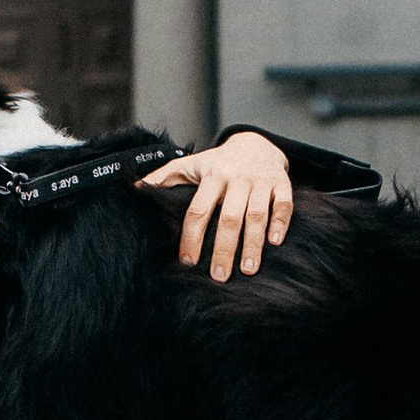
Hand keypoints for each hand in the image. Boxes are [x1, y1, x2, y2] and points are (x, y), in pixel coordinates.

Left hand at [139, 130, 293, 275]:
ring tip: (247, 269)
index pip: (198, 210)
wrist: (256, 143)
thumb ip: (165, 176)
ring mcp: (260, 181)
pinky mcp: (281, 184)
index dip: (192, 237)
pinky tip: (275, 244)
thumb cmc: (219, 162)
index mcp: (212, 176)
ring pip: (257, 214)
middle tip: (219, 276)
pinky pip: (283, 205)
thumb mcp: (191, 164)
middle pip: (229, 217)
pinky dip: (280, 224)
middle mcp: (236, 179)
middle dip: (223, 248)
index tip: (188, 261)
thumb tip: (135, 187)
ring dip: (252, 244)